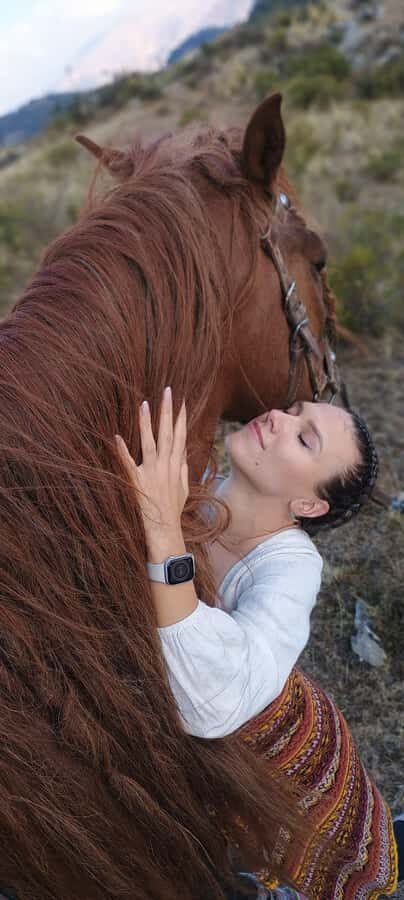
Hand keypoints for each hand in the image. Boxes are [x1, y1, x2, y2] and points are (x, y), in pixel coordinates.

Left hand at [115, 386, 188, 539]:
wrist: (164, 528)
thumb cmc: (173, 510)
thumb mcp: (183, 488)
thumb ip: (183, 469)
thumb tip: (183, 454)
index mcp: (176, 465)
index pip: (181, 436)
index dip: (181, 418)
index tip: (182, 402)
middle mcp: (165, 465)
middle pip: (168, 433)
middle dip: (168, 412)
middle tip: (168, 391)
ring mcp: (152, 472)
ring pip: (150, 443)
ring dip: (148, 423)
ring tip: (145, 404)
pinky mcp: (137, 481)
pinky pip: (128, 464)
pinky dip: (122, 451)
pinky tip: (117, 437)